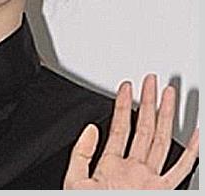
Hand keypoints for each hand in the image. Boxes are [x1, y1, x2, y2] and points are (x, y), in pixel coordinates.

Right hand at [63, 74, 198, 188]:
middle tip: (151, 81)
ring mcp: (152, 181)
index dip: (123, 103)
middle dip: (147, 100)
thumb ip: (81, 154)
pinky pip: (183, 169)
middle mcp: (135, 170)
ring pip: (163, 140)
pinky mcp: (164, 192)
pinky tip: (195, 134)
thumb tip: (91, 130)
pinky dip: (191, 151)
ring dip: (166, 114)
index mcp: (112, 165)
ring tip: (169, 95)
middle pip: (144, 127)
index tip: (126, 87)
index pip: (119, 126)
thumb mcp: (73, 182)